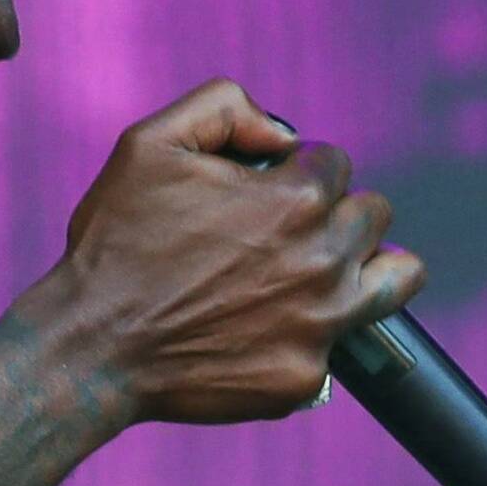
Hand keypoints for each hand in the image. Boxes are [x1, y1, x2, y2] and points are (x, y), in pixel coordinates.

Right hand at [46, 80, 425, 424]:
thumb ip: (225, 107)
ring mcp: (321, 324)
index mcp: (298, 199)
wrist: (91, 345)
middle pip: (373, 216)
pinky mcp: (305, 378)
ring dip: (366, 267)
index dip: (298, 171)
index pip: (336, 164)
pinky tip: (263, 332)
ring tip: (321, 273)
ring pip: (395, 279)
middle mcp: (324, 260)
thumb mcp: (150, 142)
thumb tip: (283, 134)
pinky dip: (308, 335)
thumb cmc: (117, 243)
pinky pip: (340, 346)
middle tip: (282, 234)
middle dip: (333, 214)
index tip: (264, 193)